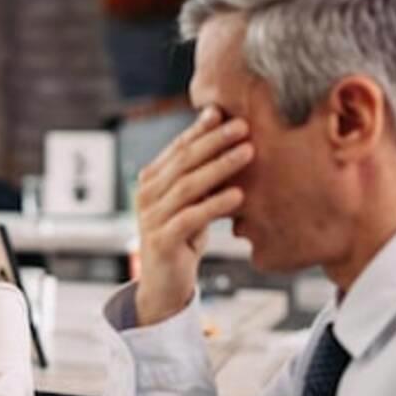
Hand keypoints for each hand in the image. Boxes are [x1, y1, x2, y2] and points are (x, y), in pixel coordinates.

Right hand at [133, 107, 251, 326]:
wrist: (164, 283)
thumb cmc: (183, 237)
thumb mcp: (192, 201)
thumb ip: (202, 174)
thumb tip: (233, 137)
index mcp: (152, 180)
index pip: (178, 148)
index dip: (201, 129)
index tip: (225, 112)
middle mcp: (147, 195)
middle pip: (184, 162)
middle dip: (215, 141)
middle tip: (243, 126)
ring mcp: (152, 218)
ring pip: (188, 186)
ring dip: (220, 167)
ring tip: (248, 152)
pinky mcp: (162, 241)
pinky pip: (191, 217)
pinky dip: (215, 205)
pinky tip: (237, 195)